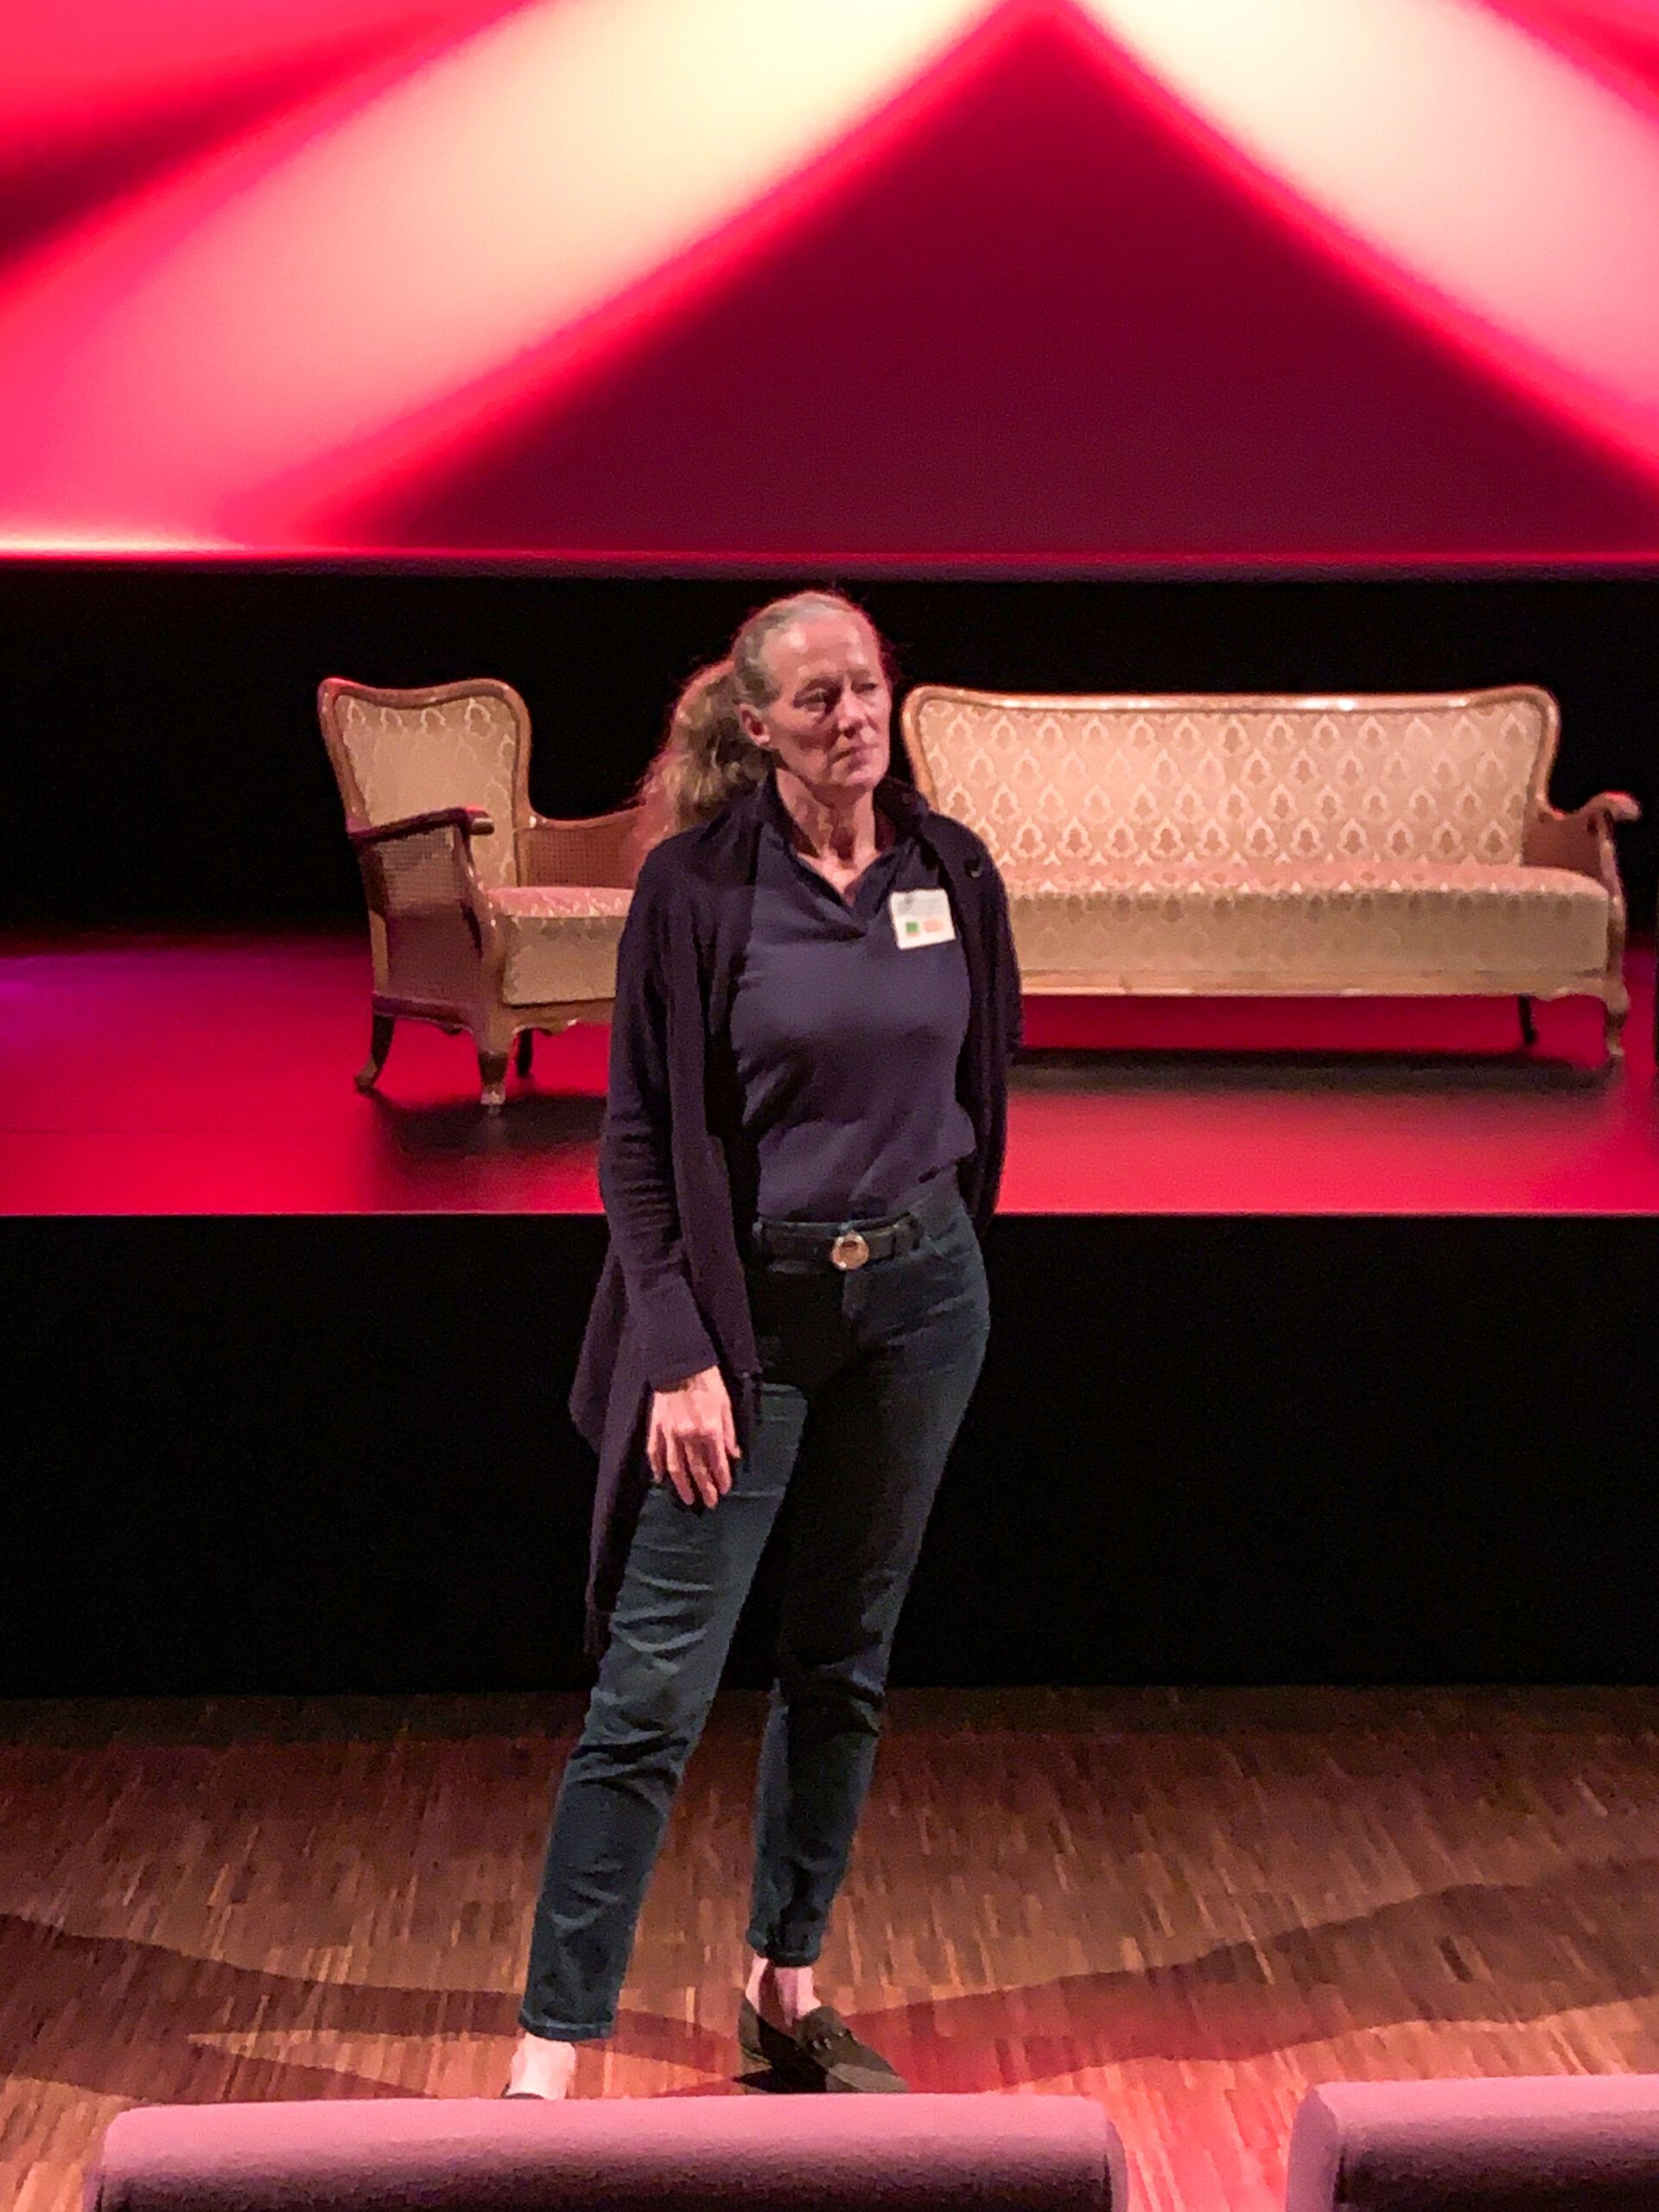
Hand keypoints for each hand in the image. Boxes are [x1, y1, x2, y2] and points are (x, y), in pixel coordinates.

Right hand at [646, 1366, 736, 1508]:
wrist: (679, 1362)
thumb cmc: (707, 1381)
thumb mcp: (726, 1404)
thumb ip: (729, 1432)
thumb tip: (733, 1455)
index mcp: (709, 1429)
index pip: (717, 1461)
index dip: (721, 1478)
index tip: (724, 1489)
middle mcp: (689, 1436)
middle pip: (697, 1469)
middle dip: (705, 1488)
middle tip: (710, 1503)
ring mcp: (669, 1433)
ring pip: (675, 1466)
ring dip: (683, 1485)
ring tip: (688, 1499)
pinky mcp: (655, 1427)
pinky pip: (655, 1452)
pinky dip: (657, 1467)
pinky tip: (660, 1479)